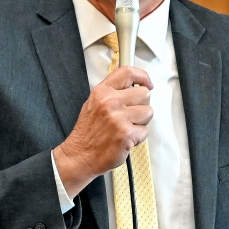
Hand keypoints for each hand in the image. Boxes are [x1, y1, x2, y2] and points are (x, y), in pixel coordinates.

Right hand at [53, 66, 153, 198]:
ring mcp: (119, 118)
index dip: (142, 76)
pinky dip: (138, 137)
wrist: (80, 155)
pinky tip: (125, 138)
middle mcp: (110, 102)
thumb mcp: (93, 103)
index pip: (128, 73)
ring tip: (127, 127)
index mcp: (102, 92)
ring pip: (148, 112)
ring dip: (141, 122)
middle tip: (130, 114)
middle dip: (141, 105)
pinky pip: (145, 131)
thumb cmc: (88, 132)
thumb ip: (111, 91)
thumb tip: (131, 83)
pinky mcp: (126, 134)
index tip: (147, 83)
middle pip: (144, 93)